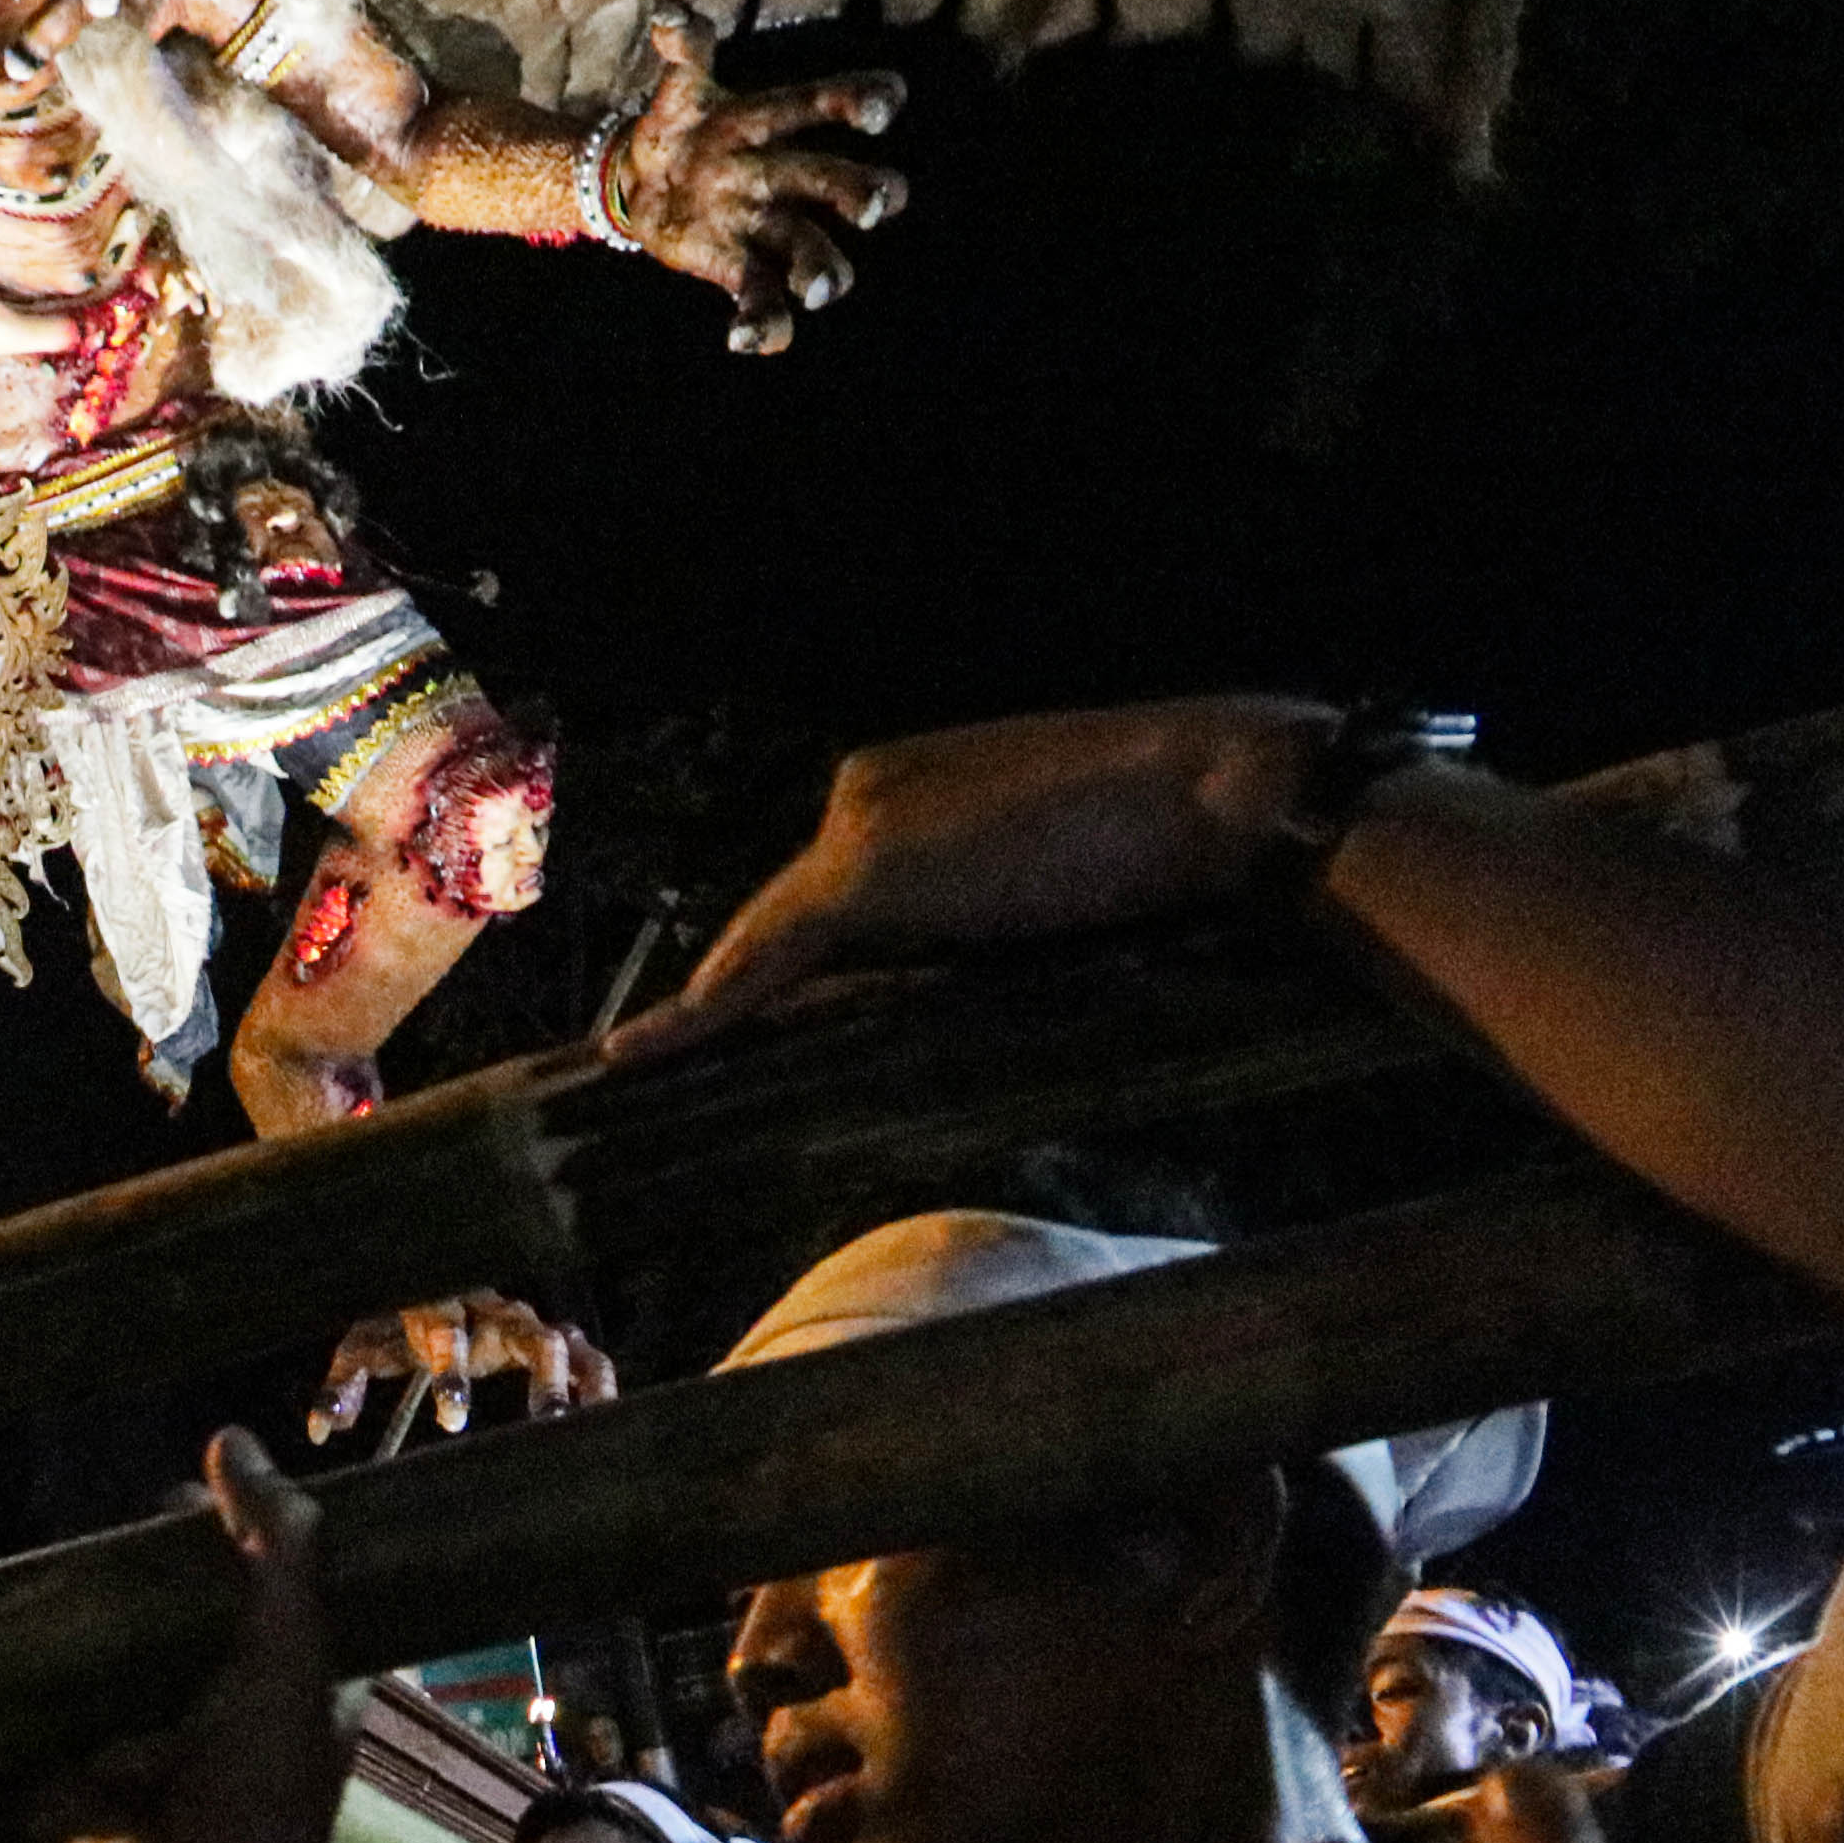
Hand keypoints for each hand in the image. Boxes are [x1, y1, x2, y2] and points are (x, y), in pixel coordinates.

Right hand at [39, 1435, 351, 1842]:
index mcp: (287, 1684)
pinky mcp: (64, 1767)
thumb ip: (280, 1548)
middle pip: (171, 1606)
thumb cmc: (260, 1797)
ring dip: (70, 1601)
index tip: (203, 1483)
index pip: (265, 1583)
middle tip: (104, 1514)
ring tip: (34, 1541)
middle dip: (138, 1564)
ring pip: (99, 1644)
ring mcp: (134, 1737)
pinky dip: (13, 1651)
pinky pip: (37, 1692)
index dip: (240, 1532)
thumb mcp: (294, 1656)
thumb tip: (229, 1438)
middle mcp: (212, 1706)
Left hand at [300, 1290, 617, 1442]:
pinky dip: (596, 1381)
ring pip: (558, 1340)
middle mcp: (488, 1309)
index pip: (447, 1325)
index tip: (456, 1416)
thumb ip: (344, 1383)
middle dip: (535, 1373)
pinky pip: (584, 1355)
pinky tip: (602, 1416)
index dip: (454, 1366)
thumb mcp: (365, 1346)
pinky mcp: (547, 1340)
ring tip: (579, 1421)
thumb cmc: (394, 1325)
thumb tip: (321, 1430)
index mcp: (438, 1305)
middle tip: (542, 1418)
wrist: (426, 1284)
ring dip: (570, 1380)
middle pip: (518, 1329)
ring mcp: (522, 1323)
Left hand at [590, 10, 908, 356]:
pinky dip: (762, 326)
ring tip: (820, 291)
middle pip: (834, 180)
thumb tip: (672, 16)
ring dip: (824, 271)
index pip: (824, 105)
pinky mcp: (739, 268)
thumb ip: (684, 52)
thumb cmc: (674, 125)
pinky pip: (761, 300)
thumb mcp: (678, 87)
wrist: (635, 180)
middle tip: (877, 206)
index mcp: (770, 120)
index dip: (859, 102)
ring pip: (812, 251)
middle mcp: (782, 175)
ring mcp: (765, 226)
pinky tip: (746, 342)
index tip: (881, 107)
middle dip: (863, 192)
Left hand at [618, 698, 1334, 1053]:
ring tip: (624, 1063)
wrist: (1219, 791)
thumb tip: (969, 972)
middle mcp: (869, 785)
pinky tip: (637, 1054)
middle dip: (729, 990)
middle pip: (785, 920)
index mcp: (912, 779)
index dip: (774, 966)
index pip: (829, 894)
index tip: (715, 1024)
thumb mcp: (1063, 878)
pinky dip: (698, 1012)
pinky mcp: (866, 872)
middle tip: (644, 1061)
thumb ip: (994, 911)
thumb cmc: (1174, 840)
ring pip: (763, 940)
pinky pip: (762, 959)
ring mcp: (861, 822)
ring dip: (702, 1006)